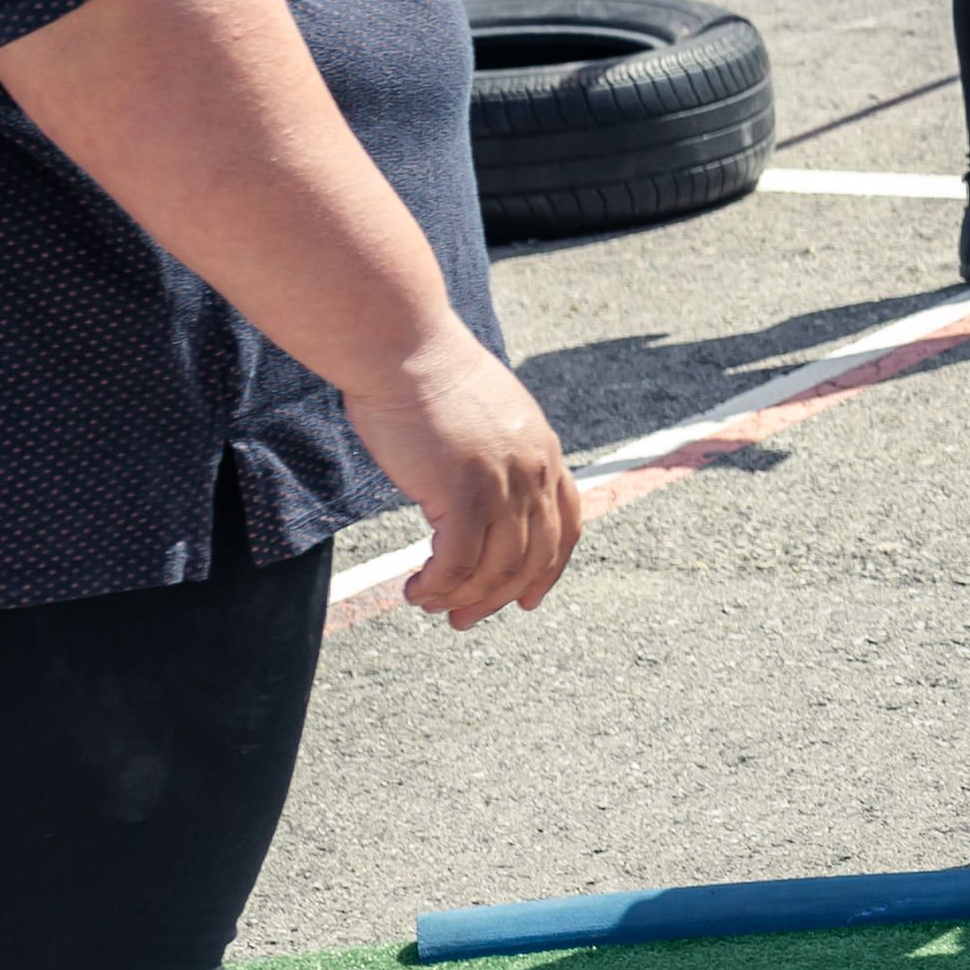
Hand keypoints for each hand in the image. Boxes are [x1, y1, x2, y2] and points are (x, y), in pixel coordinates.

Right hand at [349, 334, 579, 629]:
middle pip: (534, 557)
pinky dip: (438, 586)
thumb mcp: (481, 416)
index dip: (549, 570)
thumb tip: (473, 490)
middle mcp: (535, 470)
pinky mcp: (464, 492)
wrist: (402, 348)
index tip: (526, 599)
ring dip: (462, 597)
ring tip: (429, 605)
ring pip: (497, 567)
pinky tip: (414, 591)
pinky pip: (459, 562)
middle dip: (499, 597)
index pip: (567, 525)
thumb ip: (493, 454)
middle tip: (462, 620)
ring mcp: (503, 482)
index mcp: (545, 452)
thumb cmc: (425, 376)